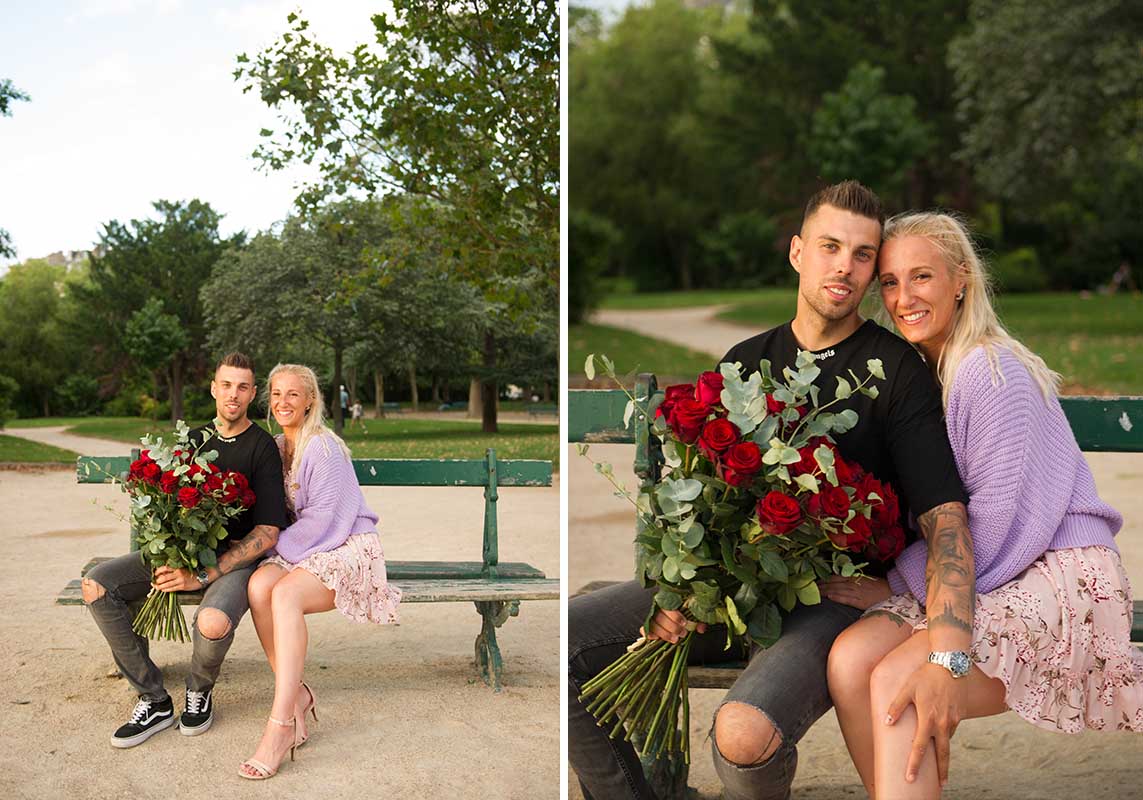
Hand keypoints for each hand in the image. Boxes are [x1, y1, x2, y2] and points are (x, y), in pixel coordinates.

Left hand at [152, 566, 199, 592]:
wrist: (203, 577)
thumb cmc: (193, 572)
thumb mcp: (183, 568)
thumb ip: (175, 569)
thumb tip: (164, 571)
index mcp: (178, 567)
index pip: (165, 568)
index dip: (158, 571)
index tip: (155, 573)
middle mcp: (178, 573)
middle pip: (163, 577)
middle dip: (156, 580)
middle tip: (153, 582)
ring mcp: (180, 581)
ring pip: (166, 584)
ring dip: (159, 586)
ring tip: (156, 587)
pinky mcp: (182, 587)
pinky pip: (171, 589)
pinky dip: (165, 590)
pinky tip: (163, 589)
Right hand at [640, 609, 706, 643]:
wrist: (677, 612)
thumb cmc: (685, 611)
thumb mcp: (693, 613)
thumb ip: (697, 619)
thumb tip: (700, 628)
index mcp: (669, 599)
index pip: (668, 606)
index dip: (675, 615)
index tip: (684, 623)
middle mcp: (659, 606)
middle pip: (660, 616)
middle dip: (672, 627)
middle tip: (682, 633)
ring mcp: (652, 615)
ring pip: (653, 623)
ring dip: (663, 633)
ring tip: (674, 639)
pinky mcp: (649, 624)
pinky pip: (645, 628)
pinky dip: (649, 634)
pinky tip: (656, 638)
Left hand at [818, 575, 890, 609]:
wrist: (893, 593)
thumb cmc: (879, 587)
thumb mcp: (865, 579)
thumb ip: (852, 580)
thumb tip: (840, 581)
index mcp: (854, 577)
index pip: (834, 577)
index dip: (824, 579)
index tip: (814, 581)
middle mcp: (853, 583)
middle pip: (833, 583)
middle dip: (821, 585)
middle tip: (809, 587)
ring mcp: (857, 592)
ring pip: (837, 590)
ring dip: (825, 591)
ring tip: (815, 593)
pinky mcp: (861, 601)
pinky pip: (847, 598)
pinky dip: (838, 597)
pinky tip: (830, 597)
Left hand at [885, 662, 964, 786]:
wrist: (950, 664)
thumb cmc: (925, 676)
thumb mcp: (907, 689)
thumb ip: (896, 706)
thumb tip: (886, 722)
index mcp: (928, 719)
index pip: (919, 748)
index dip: (914, 764)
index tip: (910, 778)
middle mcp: (943, 723)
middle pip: (943, 754)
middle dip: (941, 772)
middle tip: (940, 785)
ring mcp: (954, 720)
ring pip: (947, 739)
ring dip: (942, 750)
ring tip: (938, 760)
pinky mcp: (960, 714)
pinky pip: (951, 728)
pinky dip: (945, 732)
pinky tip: (940, 729)